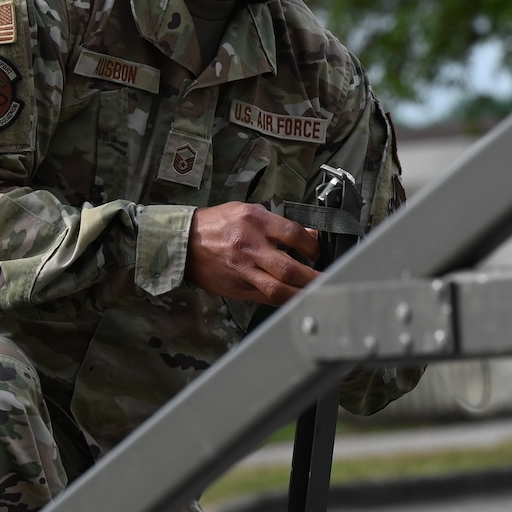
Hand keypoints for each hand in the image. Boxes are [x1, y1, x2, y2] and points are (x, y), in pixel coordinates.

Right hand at [186, 202, 320, 304]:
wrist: (183, 242)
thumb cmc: (217, 224)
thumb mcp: (248, 211)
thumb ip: (278, 224)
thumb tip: (309, 235)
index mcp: (255, 221)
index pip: (294, 235)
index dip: (313, 246)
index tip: (318, 252)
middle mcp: (249, 246)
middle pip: (289, 268)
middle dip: (313, 277)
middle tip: (329, 280)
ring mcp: (243, 270)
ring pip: (278, 290)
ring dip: (301, 295)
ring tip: (317, 294)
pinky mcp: (237, 287)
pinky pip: (265, 298)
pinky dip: (282, 301)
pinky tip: (294, 299)